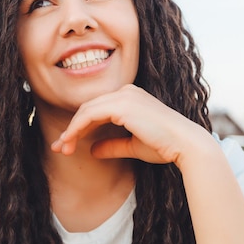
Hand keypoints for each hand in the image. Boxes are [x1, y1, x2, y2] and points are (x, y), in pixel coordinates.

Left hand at [51, 84, 207, 165]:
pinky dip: (76, 128)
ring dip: (71, 130)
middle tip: (59, 148)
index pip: (98, 109)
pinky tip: (69, 141)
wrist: (185, 144)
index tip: (68, 144)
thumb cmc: (165, 146)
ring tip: (62, 148)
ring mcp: (124, 96)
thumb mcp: (133, 146)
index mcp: (131, 97)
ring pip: (86, 110)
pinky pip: (90, 115)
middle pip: (88, 108)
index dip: (80, 126)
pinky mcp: (122, 105)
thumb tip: (92, 150)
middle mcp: (126, 92)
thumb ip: (113, 145)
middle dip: (72, 129)